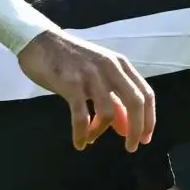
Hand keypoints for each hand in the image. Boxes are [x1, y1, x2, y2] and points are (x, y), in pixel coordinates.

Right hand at [15, 29, 157, 154]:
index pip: (146, 94)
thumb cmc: (70, 60)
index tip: (145, 138)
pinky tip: (79, 142)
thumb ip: (114, 98)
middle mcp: (110, 68)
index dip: (149, 119)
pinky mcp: (71, 84)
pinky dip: (82, 133)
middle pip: (135, 103)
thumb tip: (126, 128)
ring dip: (101, 131)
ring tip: (91, 138)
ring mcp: (91, 75)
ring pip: (108, 112)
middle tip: (131, 147)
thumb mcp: (98, 74)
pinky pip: (81, 116)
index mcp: (120, 64)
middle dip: (136, 129)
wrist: (40, 42)